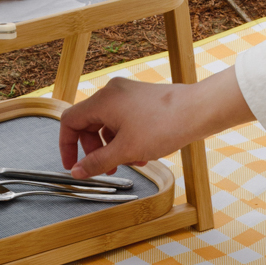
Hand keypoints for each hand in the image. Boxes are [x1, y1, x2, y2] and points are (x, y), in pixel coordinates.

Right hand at [58, 68, 252, 181]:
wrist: (198, 111)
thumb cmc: (164, 126)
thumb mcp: (125, 151)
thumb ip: (97, 162)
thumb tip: (77, 171)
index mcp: (102, 101)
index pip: (70, 121)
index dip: (67, 146)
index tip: (73, 165)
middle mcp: (112, 93)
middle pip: (89, 124)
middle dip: (95, 149)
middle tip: (106, 168)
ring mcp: (128, 94)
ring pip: (108, 124)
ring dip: (113, 147)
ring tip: (131, 163)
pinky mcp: (142, 99)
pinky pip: (124, 120)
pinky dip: (127, 138)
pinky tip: (143, 154)